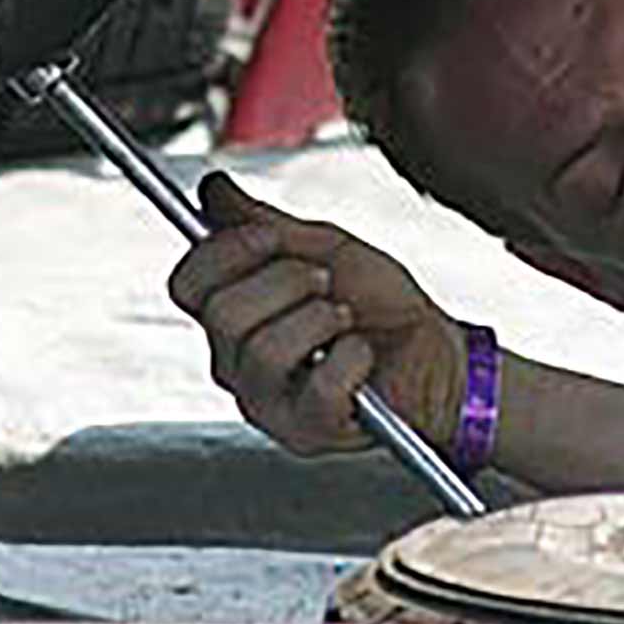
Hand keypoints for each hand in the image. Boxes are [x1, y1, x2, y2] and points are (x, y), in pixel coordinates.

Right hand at [167, 173, 465, 456]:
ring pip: (263, 351)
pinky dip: (351, 358)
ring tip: (346, 318)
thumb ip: (264, 223)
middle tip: (326, 281)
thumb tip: (212, 190)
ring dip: (320, 318)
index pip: (187, 286)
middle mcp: (237, 365)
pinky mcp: (307, 433)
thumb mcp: (323, 248)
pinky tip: (362, 354)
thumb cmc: (381, 306)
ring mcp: (268, 404)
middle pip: (222, 315)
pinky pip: (316, 388)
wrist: (436, 351)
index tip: (270, 237)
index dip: (223, 253)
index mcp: (233, 319)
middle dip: (284, 282)